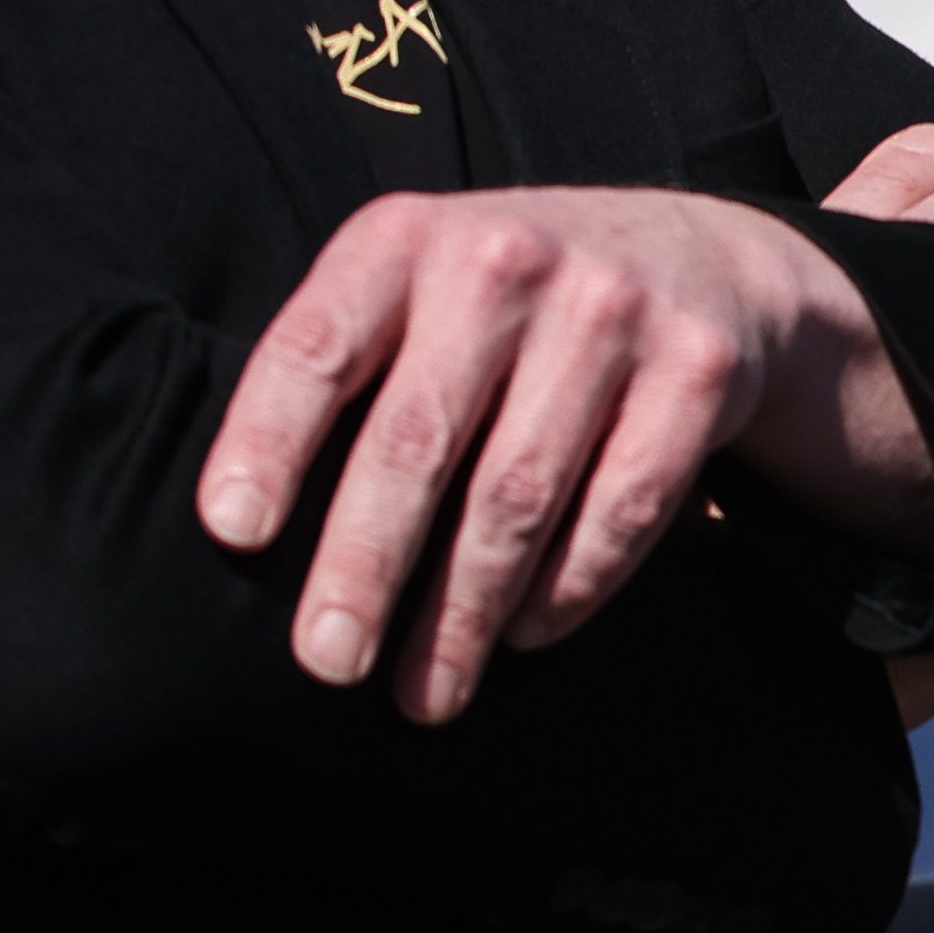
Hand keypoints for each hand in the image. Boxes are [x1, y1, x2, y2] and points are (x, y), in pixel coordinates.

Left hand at [197, 190, 933, 721]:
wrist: (701, 257)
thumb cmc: (505, 306)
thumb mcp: (415, 287)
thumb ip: (344, 368)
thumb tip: (243, 534)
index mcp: (406, 239)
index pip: (318, 347)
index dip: (268, 441)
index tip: (232, 536)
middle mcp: (508, 262)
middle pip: (417, 438)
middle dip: (364, 565)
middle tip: (327, 662)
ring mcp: (612, 314)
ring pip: (520, 494)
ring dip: (464, 612)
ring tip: (426, 692)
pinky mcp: (699, 373)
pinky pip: (623, 508)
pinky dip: (568, 587)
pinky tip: (524, 634)